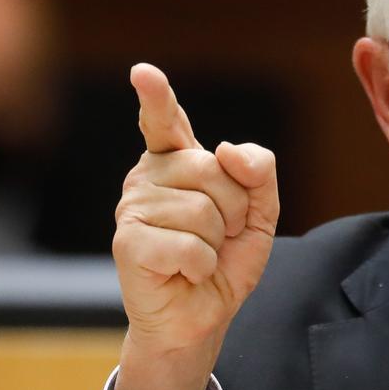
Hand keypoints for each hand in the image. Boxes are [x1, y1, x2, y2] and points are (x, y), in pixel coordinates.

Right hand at [111, 63, 278, 389]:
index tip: (144, 73)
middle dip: (234, 210)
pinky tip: (185, 272)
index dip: (156, 98)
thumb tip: (228, 150)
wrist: (203, 316)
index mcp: (178, 162)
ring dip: (217, 242)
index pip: (166, 122)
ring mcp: (133, 207)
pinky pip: (191, 244)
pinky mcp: (128, 242)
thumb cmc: (225, 260)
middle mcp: (149, 176)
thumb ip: (260, 172)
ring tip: (199, 255)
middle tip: (219, 236)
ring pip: (204, 210)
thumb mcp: (261, 213)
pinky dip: (202, 265)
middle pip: (214, 170)